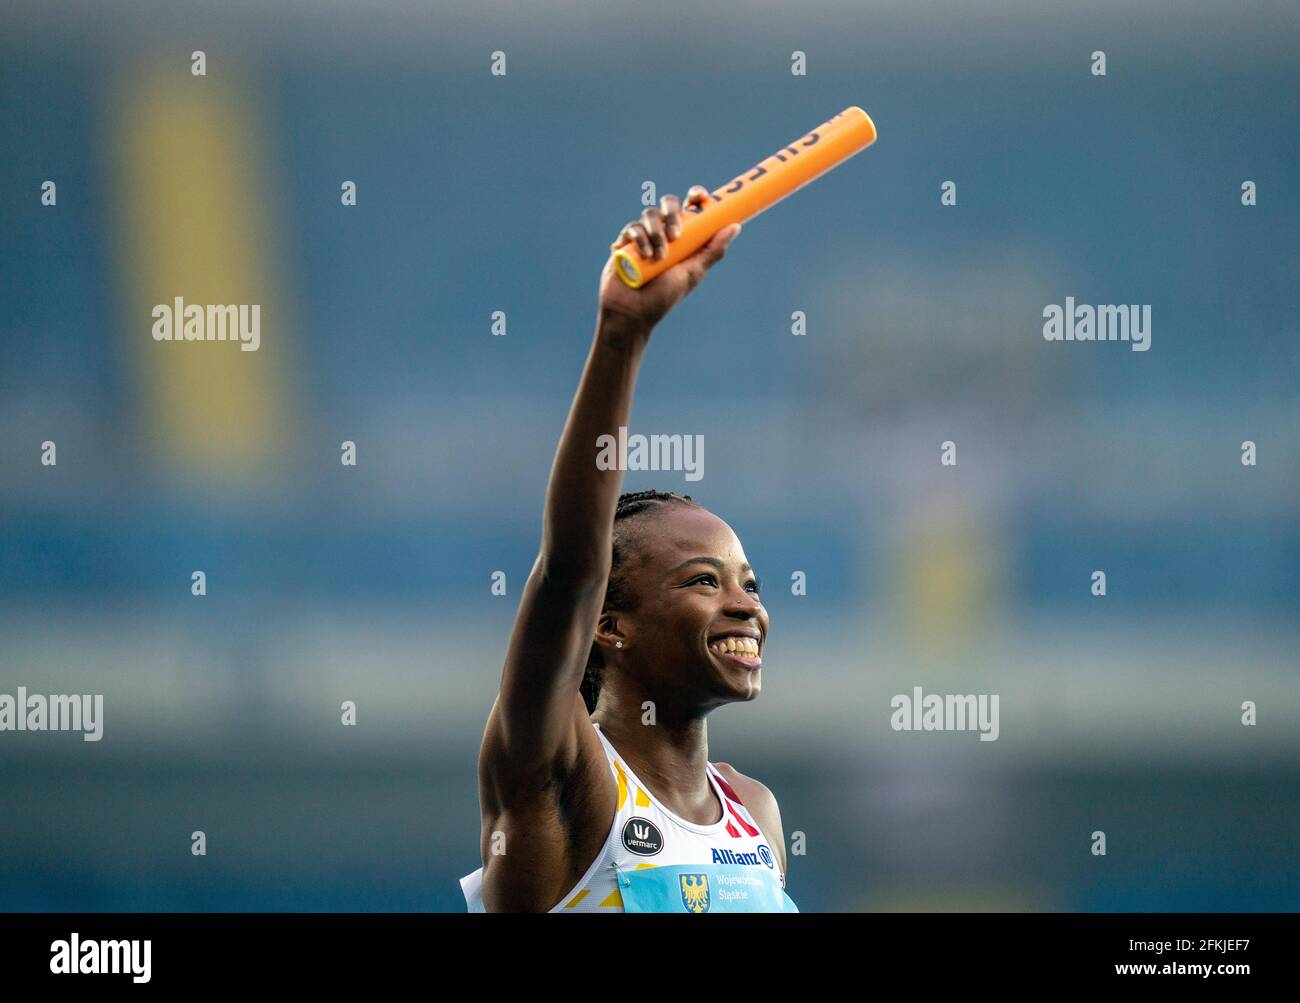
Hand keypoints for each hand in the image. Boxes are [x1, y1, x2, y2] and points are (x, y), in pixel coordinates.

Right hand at [598, 186, 741, 332]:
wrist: (632, 313)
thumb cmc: (664, 297)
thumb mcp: (693, 273)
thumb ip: (713, 251)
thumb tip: (735, 226)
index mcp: (683, 237)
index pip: (690, 208)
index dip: (696, 196)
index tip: (700, 197)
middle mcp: (663, 232)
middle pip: (668, 204)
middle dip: (673, 214)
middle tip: (676, 236)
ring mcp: (643, 236)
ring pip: (649, 214)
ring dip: (656, 234)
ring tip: (658, 259)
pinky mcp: (625, 241)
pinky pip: (632, 228)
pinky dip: (639, 240)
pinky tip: (641, 257)